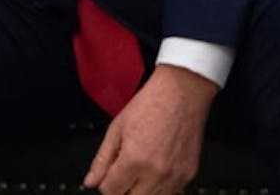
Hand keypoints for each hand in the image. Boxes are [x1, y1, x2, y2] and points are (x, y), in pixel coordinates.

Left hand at [82, 64, 217, 193]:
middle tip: (120, 175)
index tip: (106, 176)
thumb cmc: (149, 106)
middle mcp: (157, 172)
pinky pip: (170, 193)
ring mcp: (175, 176)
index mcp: (135, 160)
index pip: (111, 191)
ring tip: (137, 171)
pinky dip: (158, 188)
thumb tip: (90, 181)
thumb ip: (102, 160)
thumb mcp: (116, 130)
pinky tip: (153, 170)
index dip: (104, 184)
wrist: (181, 95)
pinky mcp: (189, 175)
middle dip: (121, 190)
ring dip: (140, 190)